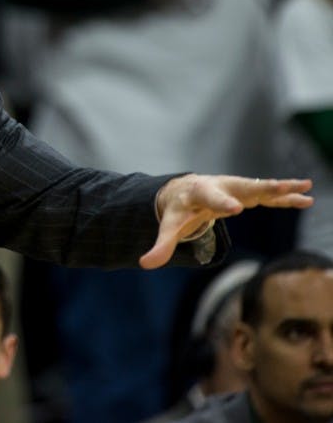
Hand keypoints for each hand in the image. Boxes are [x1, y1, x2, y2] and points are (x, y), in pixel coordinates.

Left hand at [139, 175, 311, 268]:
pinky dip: (285, 196)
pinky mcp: (247, 193)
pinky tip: (307, 197)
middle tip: (278, 187)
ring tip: (306, 187)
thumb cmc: (178, 210)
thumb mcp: (169, 227)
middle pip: (241, 186)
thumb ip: (160, 246)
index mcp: (199, 194)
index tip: (234, 208)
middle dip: (260, 187)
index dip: (221, 202)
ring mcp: (235, 188)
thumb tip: (144, 264)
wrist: (184, 191)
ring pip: (260, 187)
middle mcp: (220, 186)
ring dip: (282, 188)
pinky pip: (268, 195)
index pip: (210, 198)